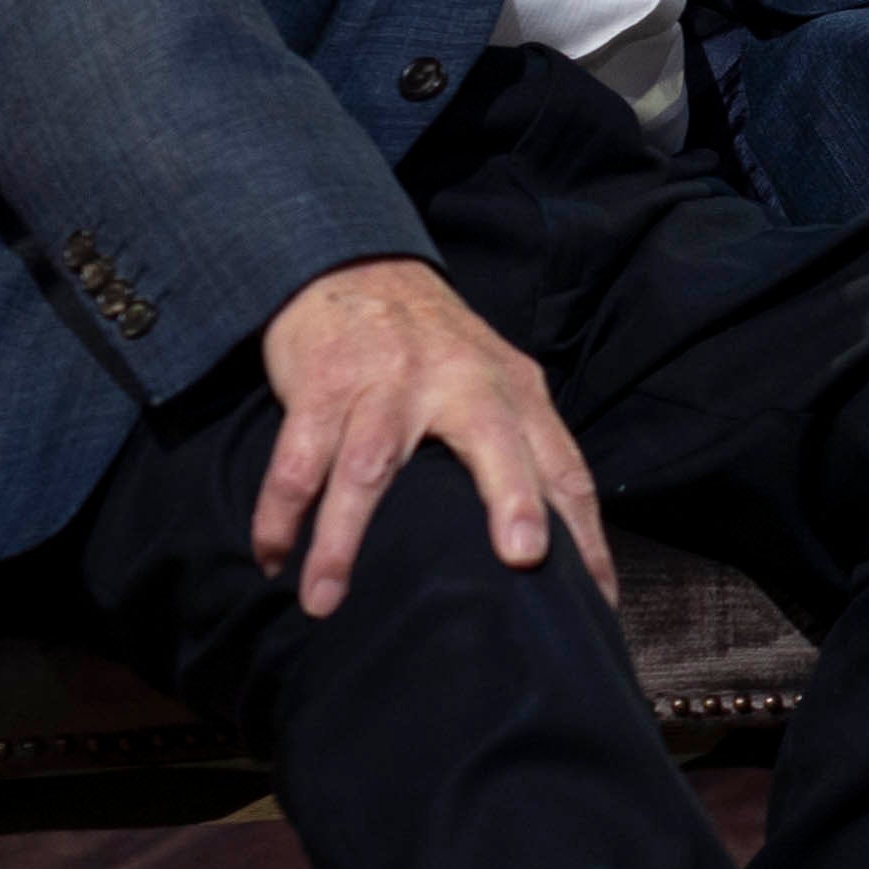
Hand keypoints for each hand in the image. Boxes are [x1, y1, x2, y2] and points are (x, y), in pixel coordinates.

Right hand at [251, 260, 610, 618]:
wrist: (353, 265)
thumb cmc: (435, 346)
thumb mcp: (495, 380)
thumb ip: (524, 448)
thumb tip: (553, 547)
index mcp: (512, 391)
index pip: (563, 467)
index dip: (584, 534)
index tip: (598, 600)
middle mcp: (458, 383)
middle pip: (491, 442)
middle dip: (511, 499)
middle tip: (522, 559)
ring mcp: (386, 385)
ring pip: (369, 469)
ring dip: (342, 540)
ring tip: (324, 602)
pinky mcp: (322, 386)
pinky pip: (297, 459)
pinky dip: (279, 512)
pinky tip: (271, 557)